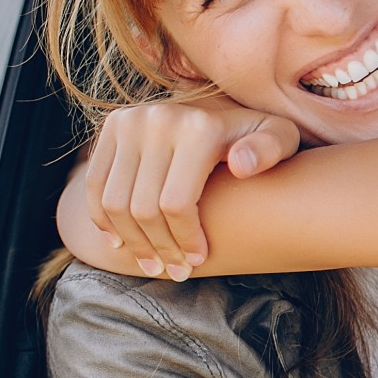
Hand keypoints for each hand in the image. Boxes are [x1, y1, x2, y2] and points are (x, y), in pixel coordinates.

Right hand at [83, 97, 300, 278]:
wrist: (222, 105)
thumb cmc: (257, 136)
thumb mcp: (280, 137)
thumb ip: (270, 149)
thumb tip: (239, 165)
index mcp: (199, 127)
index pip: (177, 203)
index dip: (184, 240)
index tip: (197, 260)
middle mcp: (159, 119)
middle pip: (143, 207)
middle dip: (159, 248)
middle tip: (175, 271)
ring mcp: (131, 120)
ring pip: (115, 201)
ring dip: (131, 241)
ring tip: (152, 263)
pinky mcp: (112, 125)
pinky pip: (96, 183)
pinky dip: (103, 218)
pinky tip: (121, 242)